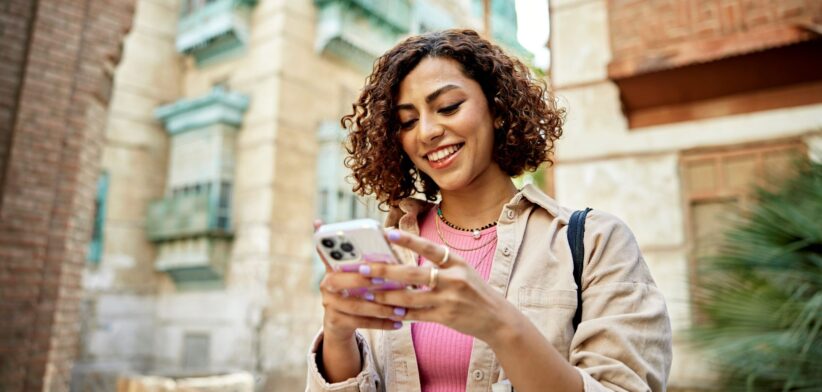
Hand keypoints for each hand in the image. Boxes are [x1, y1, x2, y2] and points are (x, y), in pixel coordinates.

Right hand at [314, 220, 404, 342]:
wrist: (340, 322)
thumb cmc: (356, 289)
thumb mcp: (357, 272)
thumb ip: (368, 258)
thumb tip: (391, 233)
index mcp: (332, 266)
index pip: (327, 252)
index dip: (334, 249)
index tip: (352, 248)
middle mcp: (326, 284)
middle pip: (339, 281)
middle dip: (362, 281)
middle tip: (384, 281)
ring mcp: (329, 304)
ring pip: (355, 305)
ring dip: (380, 308)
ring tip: (401, 309)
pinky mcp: (335, 321)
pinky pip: (360, 323)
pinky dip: (381, 323)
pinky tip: (398, 323)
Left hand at [360, 229, 516, 343]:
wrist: (498, 318)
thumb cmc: (474, 291)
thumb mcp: (463, 270)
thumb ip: (439, 264)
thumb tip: (406, 260)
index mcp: (457, 262)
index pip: (430, 248)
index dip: (409, 241)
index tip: (389, 234)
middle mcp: (453, 279)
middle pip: (413, 274)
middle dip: (385, 271)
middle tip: (362, 268)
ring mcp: (449, 299)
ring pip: (410, 297)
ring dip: (386, 295)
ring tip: (367, 292)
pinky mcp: (445, 317)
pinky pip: (416, 315)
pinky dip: (399, 313)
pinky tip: (384, 310)